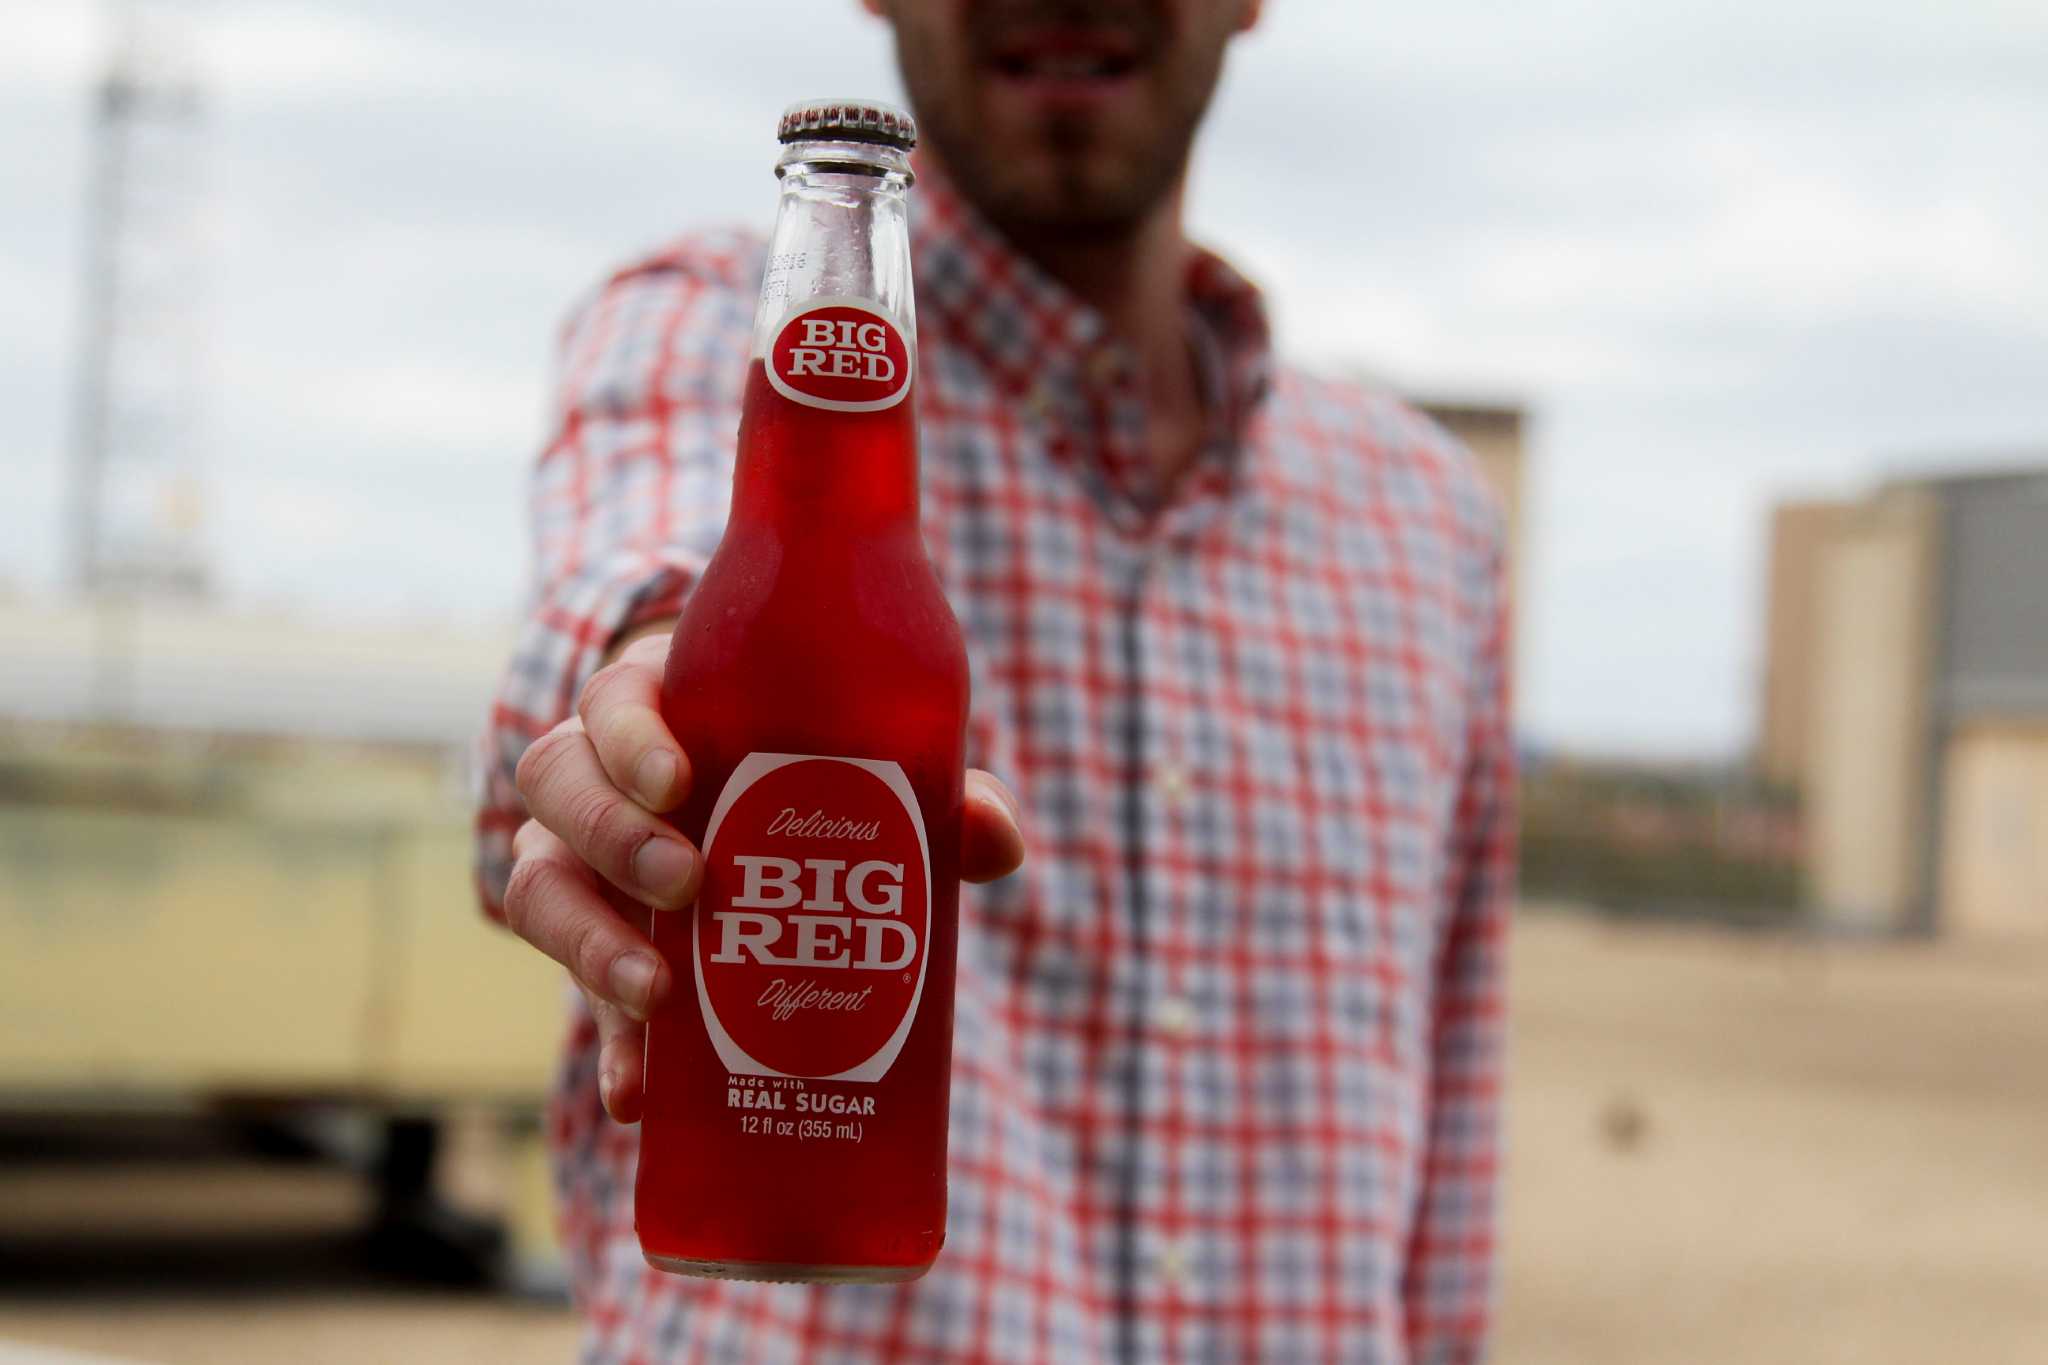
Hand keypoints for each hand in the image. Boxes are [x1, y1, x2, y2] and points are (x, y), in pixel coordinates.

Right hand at [504, 631, 1023, 1122]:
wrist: (757, 829)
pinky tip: (637, 1099)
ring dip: (588, 943)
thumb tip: (997, 840)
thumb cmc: (812, 773)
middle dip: (615, 835)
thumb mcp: (867, 770)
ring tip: (655, 996)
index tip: (680, 782)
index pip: (615, 699)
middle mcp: (597, 774)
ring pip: (540, 884)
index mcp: (660, 707)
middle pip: (558, 783)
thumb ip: (934, 796)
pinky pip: (574, 998)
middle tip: (690, 881)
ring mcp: (579, 861)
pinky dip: (609, 1050)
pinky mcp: (591, 945)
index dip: (632, 737)